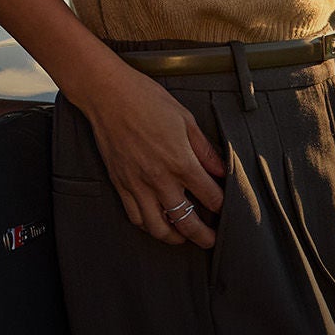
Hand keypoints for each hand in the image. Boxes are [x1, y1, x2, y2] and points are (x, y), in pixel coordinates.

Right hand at [83, 57, 226, 248]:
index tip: (227, 209)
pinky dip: (148, 225)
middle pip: (187, 221)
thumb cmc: (146, 99)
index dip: (223, 206)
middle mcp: (159, 178)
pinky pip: (135, 216)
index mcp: (180, 160)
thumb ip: (204, 149)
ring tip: (184, 236)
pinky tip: (157, 222)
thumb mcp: (185, 118)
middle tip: (212, 240)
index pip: (210, 196)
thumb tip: (220, 170)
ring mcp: (137, 184)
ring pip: (158, 227)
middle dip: (203, 236)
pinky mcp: (120, 183)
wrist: (107, 94)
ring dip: (175, 237)